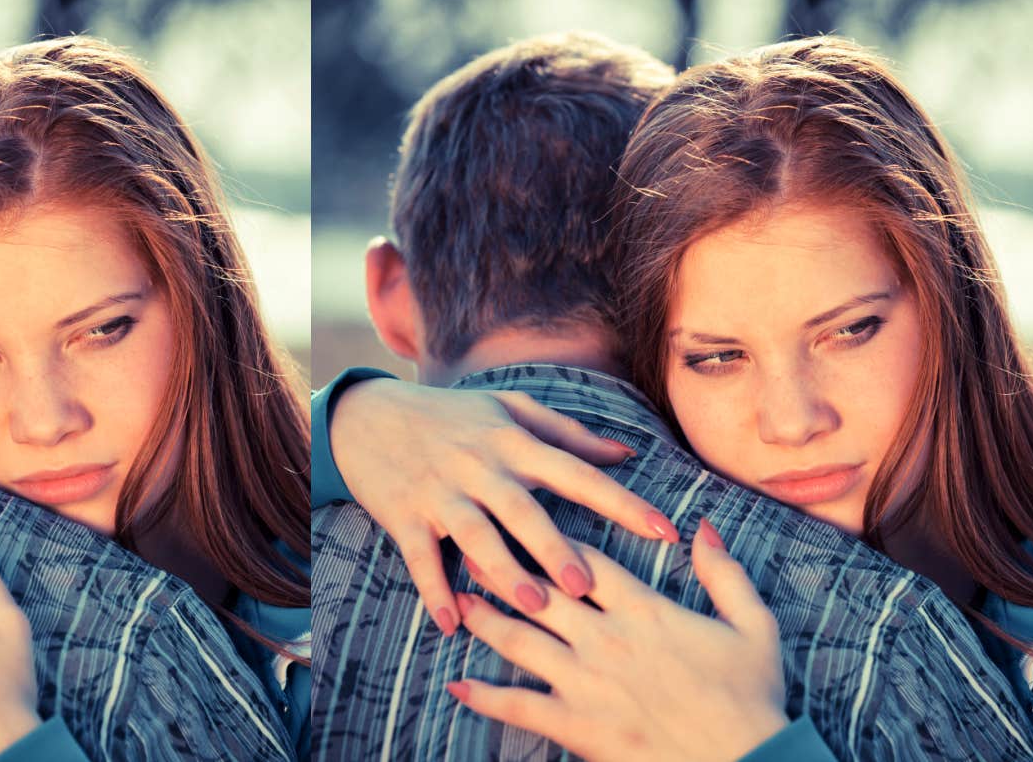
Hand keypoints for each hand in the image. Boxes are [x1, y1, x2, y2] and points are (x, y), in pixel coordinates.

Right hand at [330, 379, 678, 634]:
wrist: (367, 415)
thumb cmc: (450, 415)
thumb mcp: (508, 409)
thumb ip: (568, 434)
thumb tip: (625, 452)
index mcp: (513, 442)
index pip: (577, 472)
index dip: (622, 502)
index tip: (664, 530)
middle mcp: (480, 466)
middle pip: (524, 509)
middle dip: (556, 547)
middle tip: (587, 586)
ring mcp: (440, 491)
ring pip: (476, 534)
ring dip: (503, 571)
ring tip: (533, 604)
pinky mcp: (403, 514)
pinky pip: (420, 557)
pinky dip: (434, 589)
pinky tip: (451, 623)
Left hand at [450, 523, 788, 761]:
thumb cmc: (753, 698)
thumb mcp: (753, 626)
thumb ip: (724, 573)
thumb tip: (703, 526)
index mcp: (644, 610)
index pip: (588, 561)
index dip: (555, 538)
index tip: (528, 518)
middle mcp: (605, 637)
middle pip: (540, 591)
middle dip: (503, 566)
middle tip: (470, 545)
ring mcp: (585, 681)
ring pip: (519, 639)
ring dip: (484, 618)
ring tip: (459, 601)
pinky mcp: (575, 725)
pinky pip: (518, 706)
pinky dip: (484, 697)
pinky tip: (457, 685)